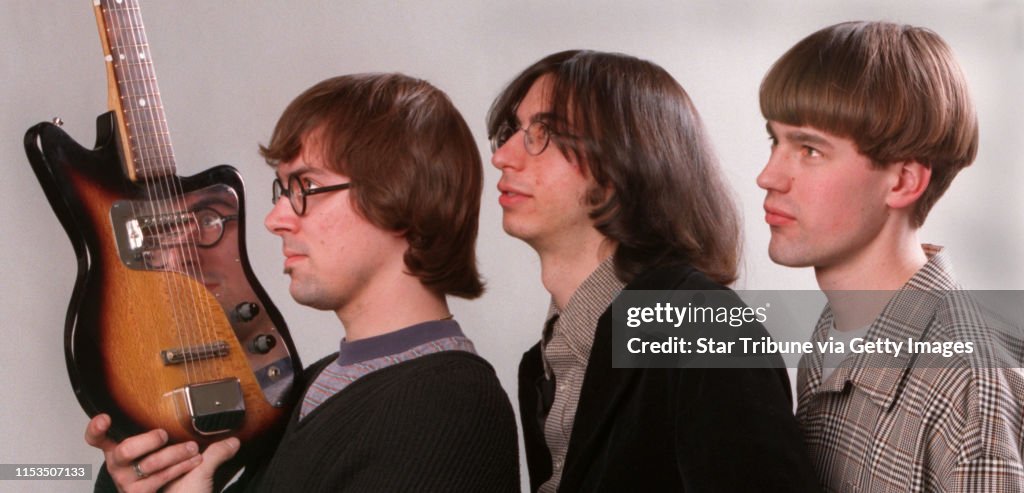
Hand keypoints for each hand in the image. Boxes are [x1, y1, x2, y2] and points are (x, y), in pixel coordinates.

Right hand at [84, 414, 237, 492]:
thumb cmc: (183, 489)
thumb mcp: (198, 465)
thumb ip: (215, 450)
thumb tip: (235, 440)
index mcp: (124, 452)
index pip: (99, 439)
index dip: (97, 429)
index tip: (106, 418)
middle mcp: (120, 468)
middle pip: (124, 449)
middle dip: (148, 440)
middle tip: (164, 435)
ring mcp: (128, 484)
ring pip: (148, 463)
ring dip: (174, 455)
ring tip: (192, 451)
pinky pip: (156, 478)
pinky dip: (178, 468)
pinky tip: (193, 464)